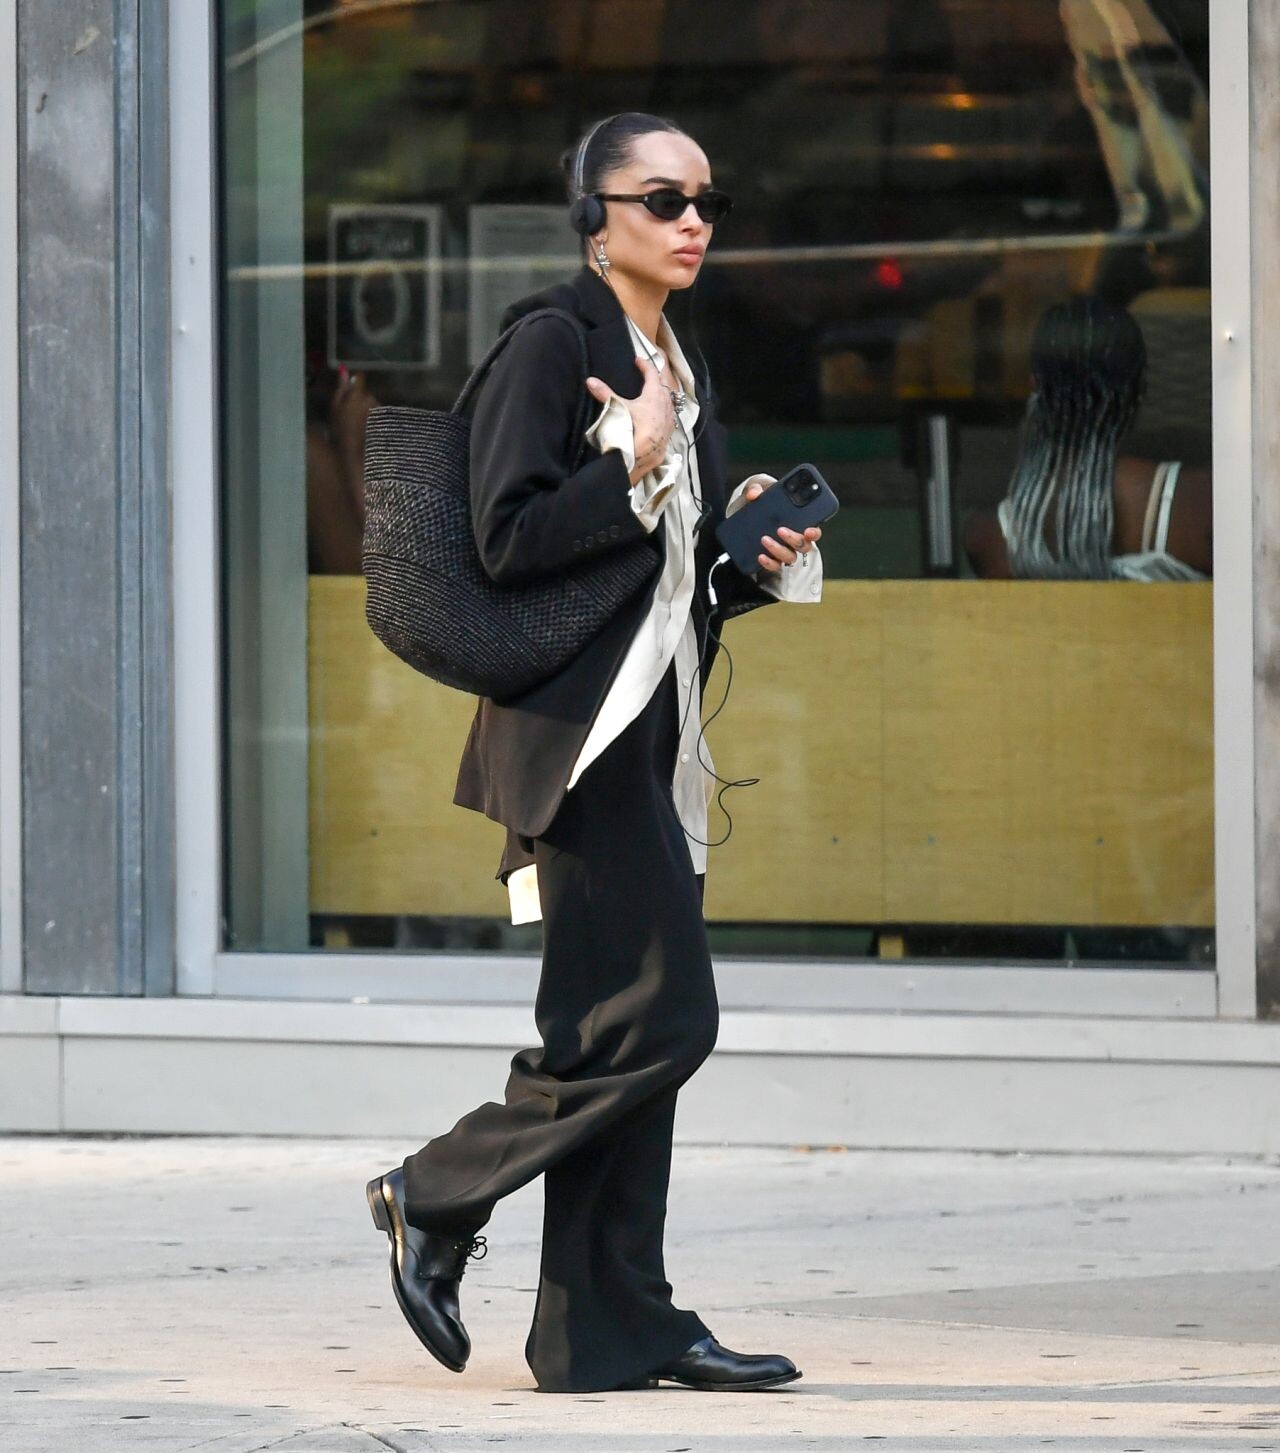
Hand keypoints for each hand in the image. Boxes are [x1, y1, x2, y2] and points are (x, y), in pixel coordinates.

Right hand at [585, 355, 674, 486]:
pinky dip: (663, 411)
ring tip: (653, 395)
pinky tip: (658, 416)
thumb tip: (590, 381)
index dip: (644, 365)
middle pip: (663, 385)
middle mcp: (666, 402)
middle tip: (647, 376)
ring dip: (661, 395)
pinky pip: (669, 415)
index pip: (651, 372)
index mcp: (654, 393)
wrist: (646, 453)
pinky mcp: (669, 429)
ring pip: (668, 400)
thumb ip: (605, 394)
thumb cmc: (635, 427)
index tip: (638, 361)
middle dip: (655, 379)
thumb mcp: (618, 408)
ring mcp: (669, 416)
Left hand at [741, 478, 821, 572]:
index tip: (808, 530)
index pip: (813, 530)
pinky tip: (760, 555)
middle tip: (780, 530)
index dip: (814, 532)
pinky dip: (768, 562)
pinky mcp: (771, 558)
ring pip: (790, 557)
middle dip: (794, 539)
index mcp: (798, 521)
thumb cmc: (759, 501)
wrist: (742, 515)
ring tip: (764, 539)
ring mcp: (784, 550)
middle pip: (804, 545)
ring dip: (778, 549)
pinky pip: (774, 565)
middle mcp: (794, 538)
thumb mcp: (758, 490)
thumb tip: (754, 494)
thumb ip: (757, 487)